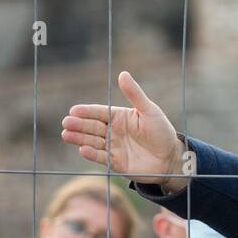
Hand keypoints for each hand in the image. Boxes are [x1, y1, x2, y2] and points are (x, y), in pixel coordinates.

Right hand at [61, 70, 186, 188]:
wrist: (171, 158)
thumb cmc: (162, 132)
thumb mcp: (149, 111)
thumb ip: (135, 95)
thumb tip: (123, 74)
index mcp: (118, 117)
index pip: (99, 112)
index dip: (87, 112)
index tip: (74, 110)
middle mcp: (112, 131)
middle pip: (92, 127)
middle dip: (78, 125)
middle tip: (66, 122)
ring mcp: (113, 147)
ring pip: (92, 141)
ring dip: (79, 138)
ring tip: (66, 134)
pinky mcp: (116, 163)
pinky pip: (101, 158)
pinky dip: (92, 154)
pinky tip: (83, 149)